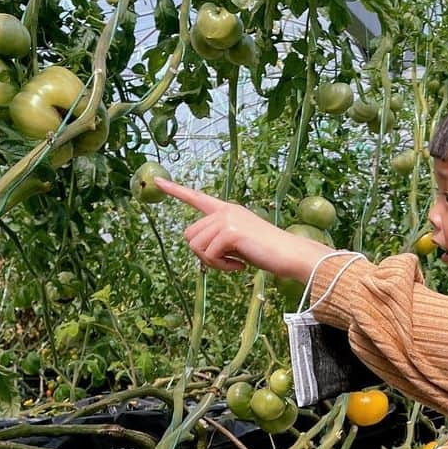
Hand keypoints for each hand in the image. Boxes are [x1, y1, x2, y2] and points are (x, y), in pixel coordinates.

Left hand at [154, 178, 332, 281]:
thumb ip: (218, 237)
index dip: (175, 189)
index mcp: (226, 209)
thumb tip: (198, 247)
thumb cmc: (267, 251)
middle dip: (203, 254)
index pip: (196, 197)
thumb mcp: (237, 241)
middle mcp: (225, 210)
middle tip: (225, 262)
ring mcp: (227, 219)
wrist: (290, 254)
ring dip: (212, 262)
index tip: (157, 181)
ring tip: (233, 264)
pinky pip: (209, 255)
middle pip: (189, 234)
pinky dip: (221, 267)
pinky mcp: (230, 232)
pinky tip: (239, 267)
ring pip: (196, 246)